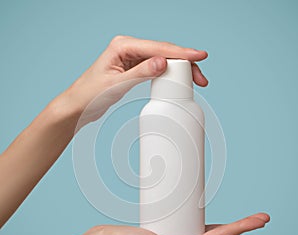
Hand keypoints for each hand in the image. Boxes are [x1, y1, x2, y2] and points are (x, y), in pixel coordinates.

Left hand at [57, 35, 208, 124]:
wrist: (79, 106)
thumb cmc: (90, 95)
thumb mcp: (116, 84)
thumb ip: (140, 72)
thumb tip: (163, 62)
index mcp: (122, 46)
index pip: (157, 48)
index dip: (180, 52)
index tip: (199, 56)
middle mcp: (128, 48)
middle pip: (163, 51)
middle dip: (184, 62)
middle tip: (200, 77)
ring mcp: (131, 58)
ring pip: (161, 58)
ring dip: (178, 67)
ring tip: (194, 78)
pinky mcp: (132, 68)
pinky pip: (155, 67)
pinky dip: (167, 72)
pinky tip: (177, 76)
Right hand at [79, 212, 269, 234]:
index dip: (243, 228)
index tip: (262, 219)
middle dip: (239, 227)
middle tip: (257, 217)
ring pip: (203, 230)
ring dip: (222, 224)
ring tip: (236, 218)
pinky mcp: (163, 231)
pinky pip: (187, 225)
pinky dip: (198, 218)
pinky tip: (198, 213)